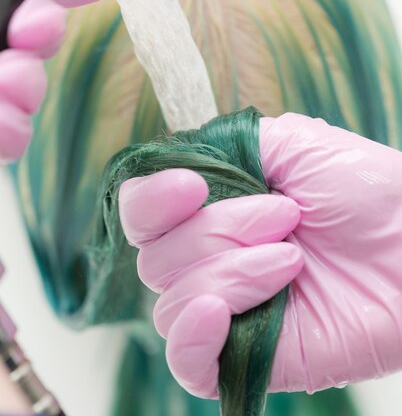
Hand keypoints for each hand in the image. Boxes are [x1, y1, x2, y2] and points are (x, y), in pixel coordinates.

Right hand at [119, 113, 401, 397]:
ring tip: (295, 258)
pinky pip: (186, 361)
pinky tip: (222, 312)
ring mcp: (226, 308)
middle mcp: (209, 257)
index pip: (140, 212)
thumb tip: (172, 165)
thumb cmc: (363, 189)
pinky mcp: (246, 356)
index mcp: (212, 208)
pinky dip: (193, 334)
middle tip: (285, 215)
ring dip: (234, 270)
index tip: (191, 188)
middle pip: (154, 256)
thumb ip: (222, 148)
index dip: (151, 201)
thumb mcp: (289, 143)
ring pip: (172, 299)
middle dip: (220, 230)